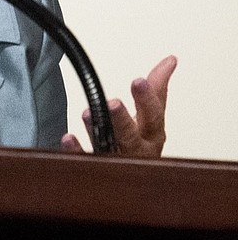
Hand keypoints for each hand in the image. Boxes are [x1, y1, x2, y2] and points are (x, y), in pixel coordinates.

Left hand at [61, 55, 176, 157]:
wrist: (131, 179)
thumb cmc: (141, 143)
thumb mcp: (151, 116)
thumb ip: (157, 88)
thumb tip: (171, 59)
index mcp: (152, 134)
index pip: (153, 115)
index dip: (147, 99)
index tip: (138, 80)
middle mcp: (138, 150)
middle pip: (131, 135)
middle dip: (122, 119)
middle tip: (113, 103)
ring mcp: (118, 161)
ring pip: (109, 148)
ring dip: (97, 130)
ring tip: (87, 114)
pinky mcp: (98, 168)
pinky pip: (86, 161)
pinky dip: (78, 150)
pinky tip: (69, 138)